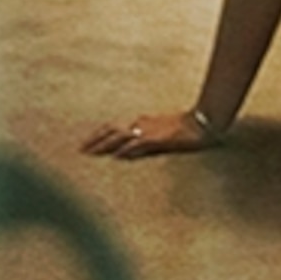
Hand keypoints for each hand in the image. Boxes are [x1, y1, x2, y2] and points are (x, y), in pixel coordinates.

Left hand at [80, 110, 216, 159]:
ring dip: (103, 145)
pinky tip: (116, 156)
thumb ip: (145, 142)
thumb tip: (128, 153)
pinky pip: (137, 144)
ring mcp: (147, 131)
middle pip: (110, 130)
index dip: (98, 136)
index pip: (113, 128)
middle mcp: (140, 124)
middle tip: (79, 150)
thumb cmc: (185, 129)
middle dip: (94, 139)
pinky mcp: (157, 139)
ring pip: (119, 136)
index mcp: (141, 123)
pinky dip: (125, 150)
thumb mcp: (161, 133)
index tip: (86, 145)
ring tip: (90, 153)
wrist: (201, 122)